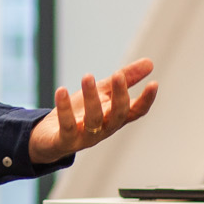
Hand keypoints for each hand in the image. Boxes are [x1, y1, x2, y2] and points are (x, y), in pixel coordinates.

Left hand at [29, 59, 158, 163]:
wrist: (50, 137)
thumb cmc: (80, 113)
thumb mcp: (102, 92)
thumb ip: (125, 79)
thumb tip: (150, 62)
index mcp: (115, 117)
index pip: (136, 111)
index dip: (146, 100)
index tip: (154, 83)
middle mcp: (104, 129)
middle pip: (117, 115)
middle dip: (120, 96)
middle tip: (118, 75)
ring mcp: (86, 137)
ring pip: (94, 120)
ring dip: (92, 98)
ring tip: (87, 76)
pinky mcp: (66, 140)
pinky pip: (67, 126)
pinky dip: (65, 109)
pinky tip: (61, 90)